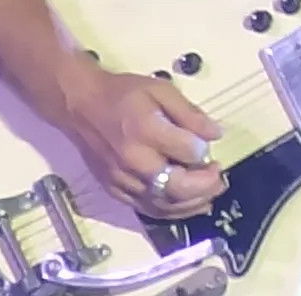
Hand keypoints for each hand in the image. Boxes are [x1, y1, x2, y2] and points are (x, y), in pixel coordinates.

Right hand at [48, 59, 225, 218]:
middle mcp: (134, 160)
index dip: (205, 151)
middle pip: (178, 187)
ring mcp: (123, 180)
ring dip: (193, 204)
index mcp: (146, 130)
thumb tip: (215, 134)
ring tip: (210, 193)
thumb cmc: (122, 94)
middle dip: (206, 186)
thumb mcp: (160, 90)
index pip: (188, 152)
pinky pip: (148, 209)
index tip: (209, 144)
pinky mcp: (115, 190)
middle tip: (219, 177)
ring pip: (165, 205)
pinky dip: (171, 211)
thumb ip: (189, 113)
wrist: (80, 106)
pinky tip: (186, 205)